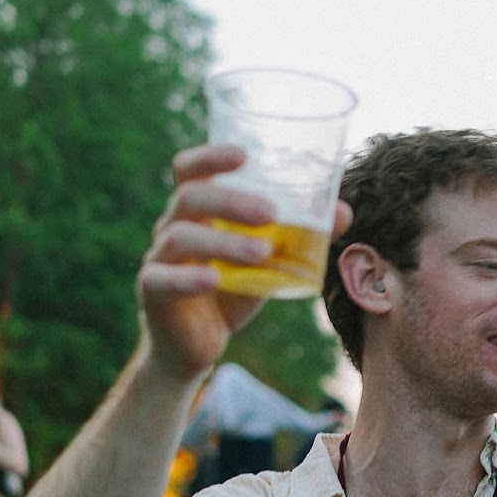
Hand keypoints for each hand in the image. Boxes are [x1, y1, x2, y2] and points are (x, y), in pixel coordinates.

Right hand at [138, 144, 352, 379]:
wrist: (198, 342)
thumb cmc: (233, 288)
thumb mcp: (268, 260)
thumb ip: (300, 235)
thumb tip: (343, 210)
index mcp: (198, 210)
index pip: (192, 170)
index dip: (210, 156)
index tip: (244, 154)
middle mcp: (173, 225)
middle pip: (191, 196)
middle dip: (232, 200)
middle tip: (272, 213)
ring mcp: (159, 257)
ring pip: (182, 236)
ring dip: (225, 242)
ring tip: (263, 253)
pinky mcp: (153, 291)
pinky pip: (163, 278)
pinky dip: (188, 278)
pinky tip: (213, 279)